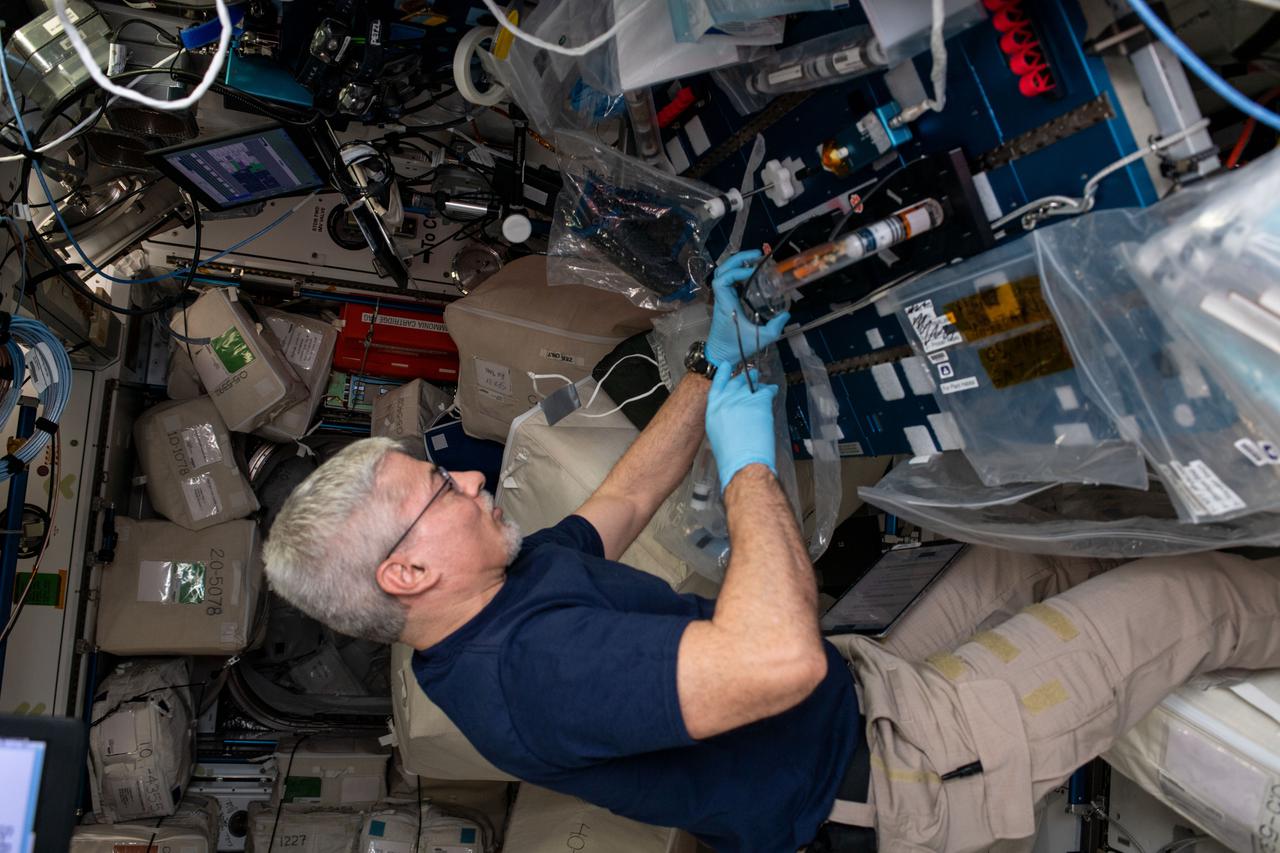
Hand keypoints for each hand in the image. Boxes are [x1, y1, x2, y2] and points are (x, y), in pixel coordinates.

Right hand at [705, 360, 777, 490]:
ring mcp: (742, 400)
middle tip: (751, 376)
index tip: (726, 366)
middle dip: (744, 378)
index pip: (717, 384)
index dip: (723, 374)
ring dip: (758, 383)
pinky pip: (766, 391)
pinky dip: (771, 391)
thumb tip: (732, 411)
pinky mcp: (758, 402)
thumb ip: (722, 417)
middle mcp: (726, 401)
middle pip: (736, 382)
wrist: (743, 462)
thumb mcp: (716, 434)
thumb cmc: (731, 456)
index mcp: (712, 409)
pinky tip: (772, 391)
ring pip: (751, 384)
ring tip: (762, 384)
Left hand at [707, 249, 790, 366]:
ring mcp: (722, 298)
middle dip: (737, 259)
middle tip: (757, 255)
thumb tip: (786, 314)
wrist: (720, 356)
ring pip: (723, 273)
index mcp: (726, 304)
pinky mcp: (726, 301)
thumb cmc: (736, 347)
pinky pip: (728, 280)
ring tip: (755, 259)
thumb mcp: (759, 339)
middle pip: (721, 270)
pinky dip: (738, 272)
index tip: (753, 272)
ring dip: (737, 263)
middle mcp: (722, 298)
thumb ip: (774, 327)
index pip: (722, 280)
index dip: (736, 271)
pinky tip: (752, 272)